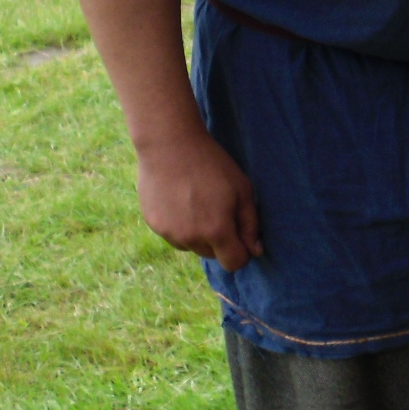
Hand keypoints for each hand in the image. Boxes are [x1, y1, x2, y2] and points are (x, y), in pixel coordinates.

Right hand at [135, 126, 262, 272]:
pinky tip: (181, 201)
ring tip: (199, 203)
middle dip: (221, 241)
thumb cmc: (213, 165)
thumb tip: (255, 251)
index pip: (233, 263)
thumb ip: (250, 224)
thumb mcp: (243, 190)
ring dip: (199, 235)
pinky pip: (174, 236)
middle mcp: (191, 238)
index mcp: (217, 231)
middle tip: (221, 211)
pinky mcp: (153, 225)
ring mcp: (169, 233)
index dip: (242, 252)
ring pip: (192, 246)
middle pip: (213, 255)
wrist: (170, 146)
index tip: (243, 236)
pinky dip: (181, 226)